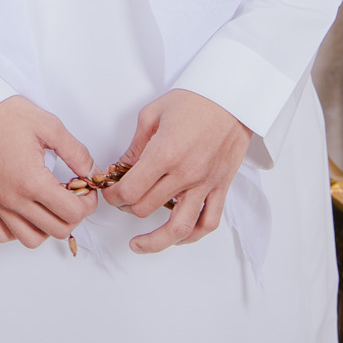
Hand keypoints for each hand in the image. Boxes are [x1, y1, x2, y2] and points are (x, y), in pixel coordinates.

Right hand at [0, 96, 98, 247]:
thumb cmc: (2, 114)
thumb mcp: (48, 125)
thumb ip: (76, 152)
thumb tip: (91, 172)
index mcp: (31, 181)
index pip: (73, 213)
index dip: (88, 203)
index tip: (85, 189)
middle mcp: (13, 199)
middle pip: (57, 230)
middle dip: (72, 215)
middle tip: (71, 195)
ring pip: (31, 239)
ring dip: (47, 227)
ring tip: (48, 204)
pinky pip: (2, 235)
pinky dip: (17, 230)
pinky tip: (25, 210)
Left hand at [103, 88, 250, 252]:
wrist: (233, 98)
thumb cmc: (195, 100)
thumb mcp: (153, 114)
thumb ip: (135, 145)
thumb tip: (121, 167)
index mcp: (164, 154)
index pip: (130, 191)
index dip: (113, 196)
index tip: (109, 192)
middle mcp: (185, 174)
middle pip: (146, 209)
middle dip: (126, 208)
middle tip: (120, 202)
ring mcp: (205, 184)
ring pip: (178, 228)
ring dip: (155, 241)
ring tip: (140, 245)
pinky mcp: (221, 188)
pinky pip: (208, 223)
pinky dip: (192, 236)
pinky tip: (178, 238)